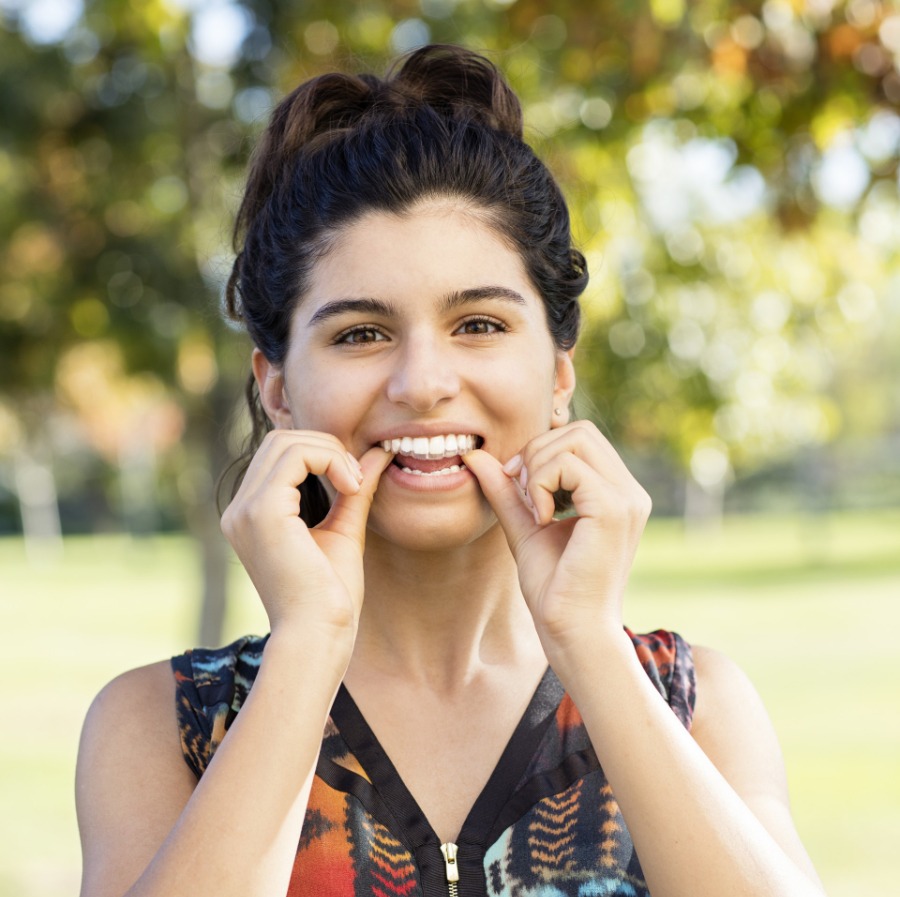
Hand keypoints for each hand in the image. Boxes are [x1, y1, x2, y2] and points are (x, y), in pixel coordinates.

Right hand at [221, 431, 392, 646]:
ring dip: (331, 452)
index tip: (355, 482)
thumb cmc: (330, 596)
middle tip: (357, 479)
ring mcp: (245, 510)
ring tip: (355, 485)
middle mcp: (239, 509)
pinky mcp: (262, 512)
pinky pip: (295, 456)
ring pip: (286, 441)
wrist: (319, 636)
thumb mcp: (344, 529)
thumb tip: (379, 452)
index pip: (280, 453)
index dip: (322, 452)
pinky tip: (351, 488)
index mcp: (251, 514)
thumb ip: (355, 489)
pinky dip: (330, 460)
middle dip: (326, 446)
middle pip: (280, 440)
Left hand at [464, 421, 650, 651]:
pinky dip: (542, 484)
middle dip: (537, 452)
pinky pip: (568, 466)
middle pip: (578, 430)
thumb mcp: (524, 525)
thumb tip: (475, 455)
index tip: (517, 485)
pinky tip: (542, 519)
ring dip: (538, 467)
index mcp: (617, 492)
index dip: (541, 450)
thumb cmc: (554, 586)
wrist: (572, 630)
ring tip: (534, 508)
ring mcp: (627, 498)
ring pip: (574, 440)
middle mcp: (630, 491)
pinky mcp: (613, 509)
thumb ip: (506, 489)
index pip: (580, 436)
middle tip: (522, 493)